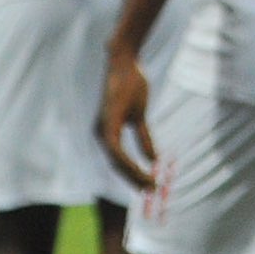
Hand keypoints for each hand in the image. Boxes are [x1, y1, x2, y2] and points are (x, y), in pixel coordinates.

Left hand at [96, 43, 156, 189]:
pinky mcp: (107, 122)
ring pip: (116, 161)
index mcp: (107, 132)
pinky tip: (142, 170)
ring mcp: (102, 128)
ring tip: (150, 185)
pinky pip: (116, 149)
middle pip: (117, 165)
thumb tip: (153, 159)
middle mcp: (101, 133)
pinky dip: (128, 161)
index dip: (133, 175)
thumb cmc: (132, 84)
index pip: (119, 161)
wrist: (125, 62)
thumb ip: (144, 138)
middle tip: (151, 191)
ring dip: (133, 175)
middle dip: (134, 180)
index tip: (148, 185)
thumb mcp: (140, 115)